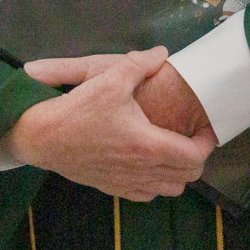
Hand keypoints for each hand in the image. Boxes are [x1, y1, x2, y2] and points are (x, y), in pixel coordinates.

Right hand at [8, 50, 215, 199]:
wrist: (42, 137)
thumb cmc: (77, 109)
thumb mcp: (109, 79)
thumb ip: (140, 64)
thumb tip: (162, 53)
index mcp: (148, 145)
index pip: (195, 156)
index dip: (207, 144)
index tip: (205, 129)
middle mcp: (142, 170)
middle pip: (188, 176)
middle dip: (196, 157)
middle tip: (191, 137)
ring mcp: (128, 183)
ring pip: (170, 190)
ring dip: (178, 173)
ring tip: (172, 151)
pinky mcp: (113, 188)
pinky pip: (147, 195)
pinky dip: (156, 183)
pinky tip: (147, 164)